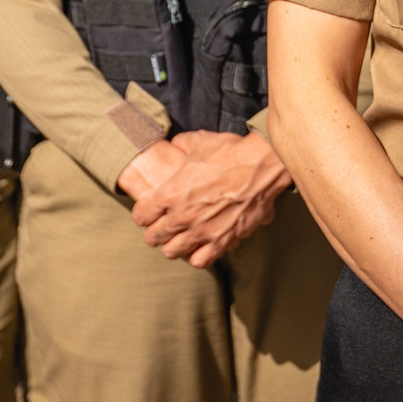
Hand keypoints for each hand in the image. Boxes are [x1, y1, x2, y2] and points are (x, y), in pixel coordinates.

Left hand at [128, 130, 291, 267]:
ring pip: (172, 252)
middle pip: (153, 237)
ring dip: (172, 246)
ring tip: (178, 239)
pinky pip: (201, 260)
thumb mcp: (198, 141)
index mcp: (170, 192)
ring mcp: (202, 231)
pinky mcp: (223, 240)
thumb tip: (176, 145)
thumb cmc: (230, 151)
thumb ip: (181, 145)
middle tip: (161, 226)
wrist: (261, 164)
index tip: (148, 210)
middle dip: (154, 232)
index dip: (143, 212)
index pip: (141, 215)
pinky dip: (197, 255)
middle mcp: (182, 216)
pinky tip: (200, 246)